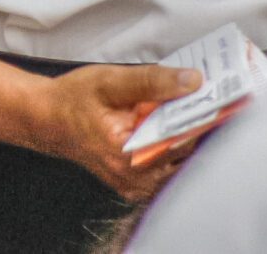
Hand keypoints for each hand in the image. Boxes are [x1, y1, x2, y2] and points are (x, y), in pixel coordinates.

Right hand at [26, 61, 202, 200]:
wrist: (46, 119)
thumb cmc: (73, 100)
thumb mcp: (109, 81)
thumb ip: (152, 81)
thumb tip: (192, 82)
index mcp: (130, 154)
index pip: (186, 138)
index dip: (204, 116)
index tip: (220, 98)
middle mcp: (136, 177)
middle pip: (188, 153)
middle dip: (197, 125)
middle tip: (204, 98)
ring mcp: (137, 185)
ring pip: (182, 163)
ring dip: (188, 137)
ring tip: (185, 110)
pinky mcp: (137, 185)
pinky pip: (170, 170)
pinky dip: (175, 149)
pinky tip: (169, 126)